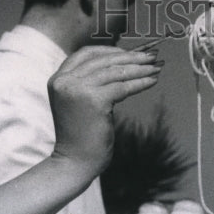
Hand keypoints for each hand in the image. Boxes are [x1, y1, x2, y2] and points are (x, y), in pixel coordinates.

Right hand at [47, 46, 162, 175]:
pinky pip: (122, 87)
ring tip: (156, 67)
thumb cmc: (82, 137)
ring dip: (139, 68)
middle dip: (130, 57)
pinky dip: (140, 82)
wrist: (74, 162)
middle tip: (151, 56)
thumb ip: (90, 84)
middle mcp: (64, 81)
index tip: (130, 53)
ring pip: (115, 72)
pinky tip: (152, 81)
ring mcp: (77, 89)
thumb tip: (122, 66)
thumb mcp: (80, 104)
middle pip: (103, 60)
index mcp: (58, 79)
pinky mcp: (94, 100)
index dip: (110, 51)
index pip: (85, 54)